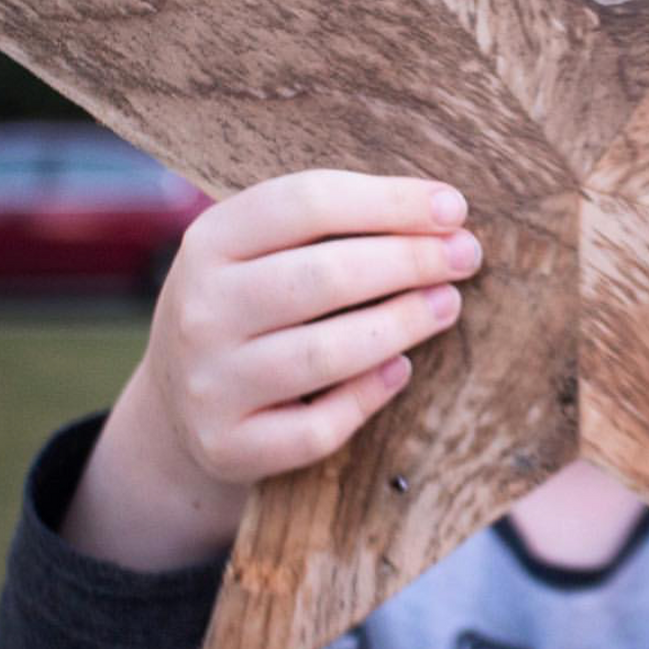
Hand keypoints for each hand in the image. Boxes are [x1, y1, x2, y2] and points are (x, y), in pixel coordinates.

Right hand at [61, 171, 481, 569]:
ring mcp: (210, 383)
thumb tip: (443, 214)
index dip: (391, 202)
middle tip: (466, 255)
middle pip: (323, 275)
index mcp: (211, 240)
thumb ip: (332, 225)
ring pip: (325, 353)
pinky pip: (316, 427)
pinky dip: (368, 395)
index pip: (308, 203)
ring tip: (448, 304)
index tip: (454, 209)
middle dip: (411, 260)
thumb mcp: (263, 249)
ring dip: (402, 324)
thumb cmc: (253, 304)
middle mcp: (201, 309)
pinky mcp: (229, 446)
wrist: (182, 401)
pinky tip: (401, 369)